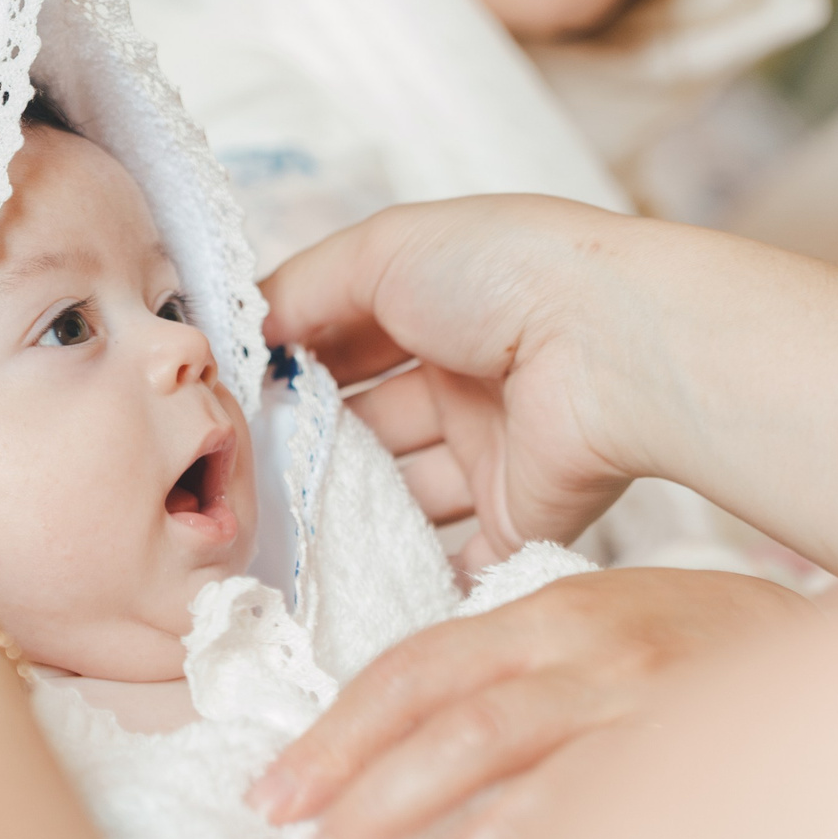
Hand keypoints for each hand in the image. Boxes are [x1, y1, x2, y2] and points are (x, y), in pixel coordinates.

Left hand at [246, 568, 812, 838]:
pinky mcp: (689, 746)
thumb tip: (415, 745)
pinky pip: (585, 793)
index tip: (275, 791)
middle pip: (438, 711)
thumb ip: (521, 674)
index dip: (336, 729)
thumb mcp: (613, 630)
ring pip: (493, 746)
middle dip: (350, 782)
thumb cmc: (722, 654)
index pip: (416, 666)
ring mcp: (638, 697)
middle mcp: (585, 647)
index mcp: (552, 616)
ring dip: (404, 811)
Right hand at [262, 196, 684, 546]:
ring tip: (273, 538)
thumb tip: (243, 330)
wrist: (609, 349)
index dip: (290, 368)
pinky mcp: (520, 520)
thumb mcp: (383, 250)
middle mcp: (465, 380)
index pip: (346, 343)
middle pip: (369, 425)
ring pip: (402, 495)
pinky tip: (344, 588)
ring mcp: (492, 454)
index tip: (227, 401)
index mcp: (438, 306)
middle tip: (239, 478)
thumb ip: (303, 287)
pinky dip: (413, 579)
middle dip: (309, 447)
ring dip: (348, 516)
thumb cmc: (502, 274)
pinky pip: (459, 560)